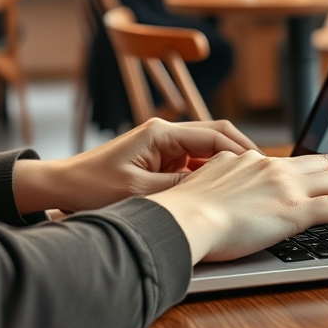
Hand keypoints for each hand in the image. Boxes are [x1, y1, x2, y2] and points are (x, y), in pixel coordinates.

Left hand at [12, 118, 259, 214]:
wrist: (62, 186)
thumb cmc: (92, 186)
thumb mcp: (139, 193)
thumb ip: (178, 189)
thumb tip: (214, 188)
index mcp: (161, 133)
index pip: (213, 134)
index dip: (240, 149)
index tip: (262, 165)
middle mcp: (164, 134)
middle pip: (215, 135)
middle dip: (241, 152)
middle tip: (265, 172)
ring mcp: (162, 146)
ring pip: (206, 150)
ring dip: (226, 165)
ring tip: (250, 184)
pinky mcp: (158, 161)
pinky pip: (193, 164)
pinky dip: (210, 175)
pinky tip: (223, 192)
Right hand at [148, 151, 327, 263]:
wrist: (183, 218)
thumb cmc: (183, 212)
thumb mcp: (201, 187)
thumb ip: (218, 183)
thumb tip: (219, 191)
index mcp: (246, 160)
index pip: (288, 161)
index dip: (309, 173)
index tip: (316, 185)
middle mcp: (270, 165)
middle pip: (321, 161)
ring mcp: (285, 185)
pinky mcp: (296, 209)